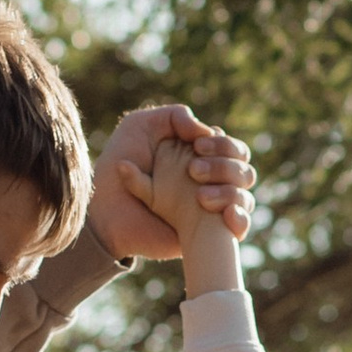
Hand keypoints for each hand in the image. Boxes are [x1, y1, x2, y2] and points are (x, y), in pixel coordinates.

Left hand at [91, 104, 254, 261]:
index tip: (197, 147)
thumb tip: (208, 131)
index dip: (221, 143)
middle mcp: (209, 180)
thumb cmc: (116, 170)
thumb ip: (174, 116)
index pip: (229, 145)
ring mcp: (211, 207)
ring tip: (200, 198)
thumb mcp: (139, 128)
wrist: (105, 216)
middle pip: (243, 166)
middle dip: (225, 165)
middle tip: (194, 171)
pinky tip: (225, 215)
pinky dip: (240, 218)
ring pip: (245, 193)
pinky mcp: (209, 234)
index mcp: (197, 156)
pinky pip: (242, 225)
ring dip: (229, 190)